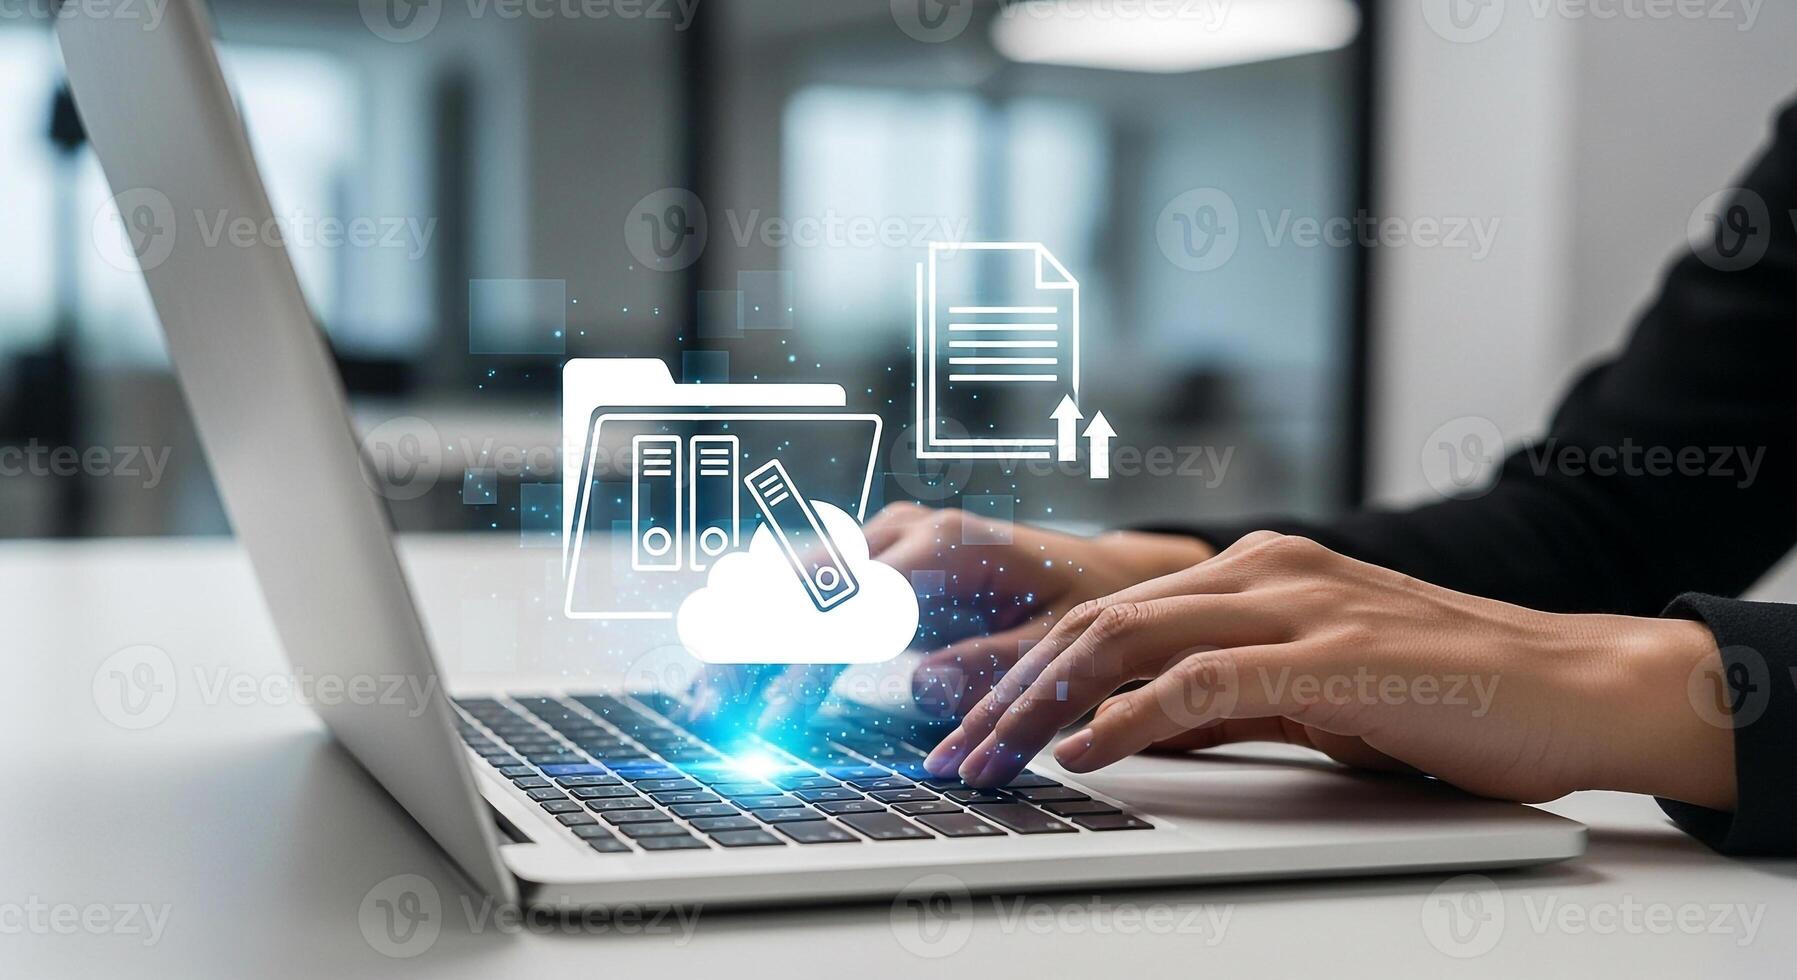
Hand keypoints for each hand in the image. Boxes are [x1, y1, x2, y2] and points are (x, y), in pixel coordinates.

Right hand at [680, 503, 1213, 731]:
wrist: (1097, 576)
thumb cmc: (1085, 609)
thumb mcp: (1061, 645)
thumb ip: (994, 666)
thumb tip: (919, 688)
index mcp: (948, 544)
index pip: (854, 600)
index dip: (807, 662)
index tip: (773, 719)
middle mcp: (904, 532)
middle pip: (805, 584)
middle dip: (751, 648)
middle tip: (712, 713)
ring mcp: (883, 545)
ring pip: (793, 586)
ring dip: (746, 642)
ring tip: (703, 704)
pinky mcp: (872, 568)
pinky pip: (808, 598)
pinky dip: (768, 637)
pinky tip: (731, 680)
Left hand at [924, 531, 1735, 809]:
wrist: (1571, 685)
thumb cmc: (1443, 693)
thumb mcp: (1305, 689)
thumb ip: (1217, 696)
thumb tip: (1122, 728)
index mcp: (1249, 569)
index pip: (1101, 611)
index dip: (1019, 665)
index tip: (964, 719)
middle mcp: (1259, 569)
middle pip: (1093, 620)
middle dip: (1005, 689)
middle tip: (949, 749)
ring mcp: (1293, 603)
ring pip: (1126, 640)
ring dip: (1041, 706)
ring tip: (989, 759)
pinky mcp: (1329, 654)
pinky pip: (1200, 681)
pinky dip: (1127, 717)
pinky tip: (1081, 752)